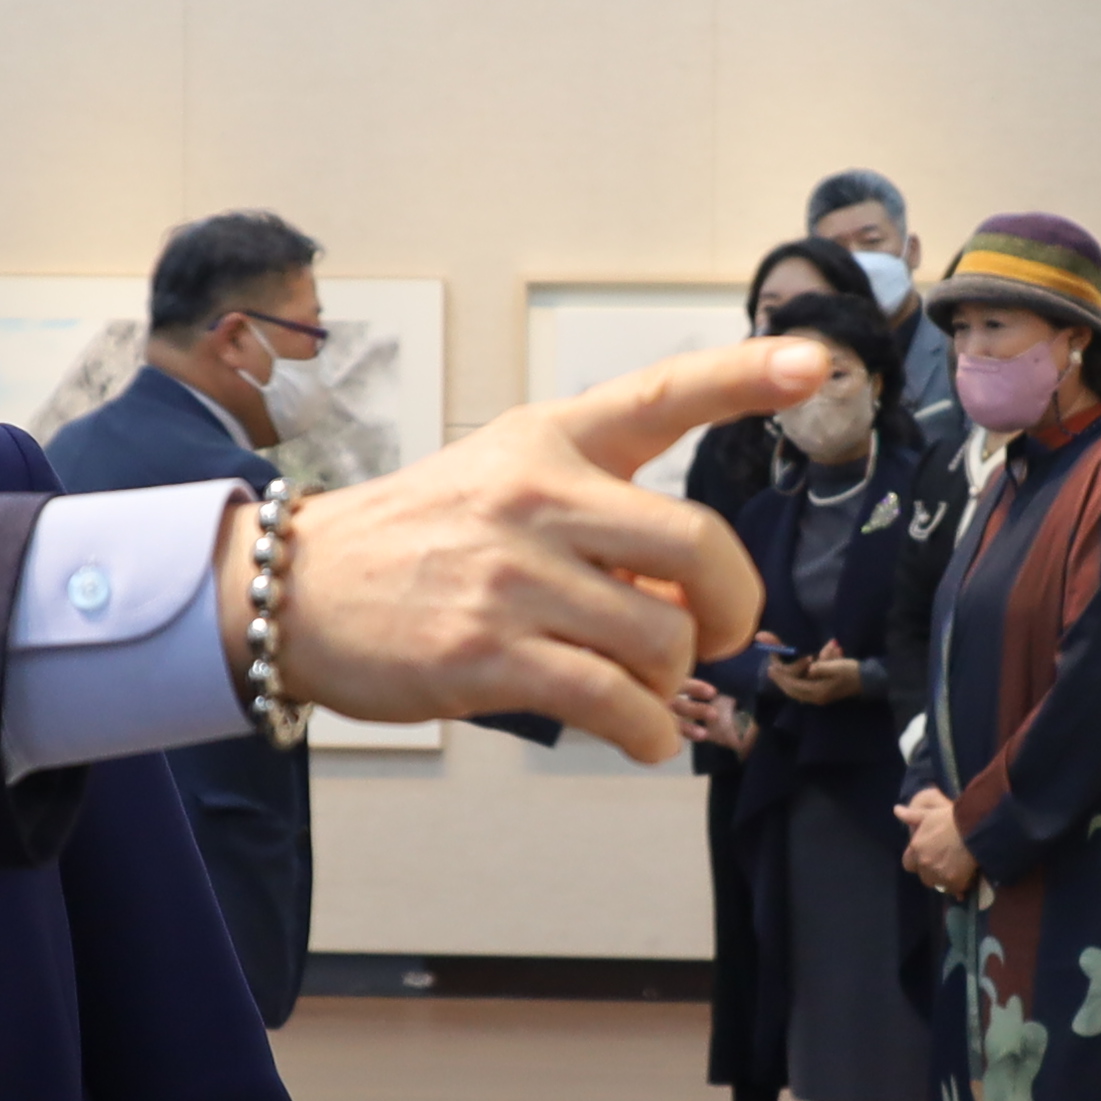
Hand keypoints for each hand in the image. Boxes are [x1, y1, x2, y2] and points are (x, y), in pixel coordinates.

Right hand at [253, 341, 820, 759]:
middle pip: (698, 544)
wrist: (291, 591)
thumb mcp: (501, 488)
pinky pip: (615, 702)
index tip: (809, 365)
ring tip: (637, 683)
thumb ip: (597, 521)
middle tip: (713, 632)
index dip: (743, 377)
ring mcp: (513, 577)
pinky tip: (634, 734)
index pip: (660, 395)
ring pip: (663, 636)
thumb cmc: (414, 545)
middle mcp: (537, 497)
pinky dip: (646, 733)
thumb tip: (682, 592)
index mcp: (549, 441)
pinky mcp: (489, 655)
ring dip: (672, 678)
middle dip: (730, 604)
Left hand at [776, 641, 864, 704]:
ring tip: (777, 673)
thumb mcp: (837, 666)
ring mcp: (818, 697)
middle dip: (781, 680)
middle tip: (771, 670)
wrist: (866, 681)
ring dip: (786, 682)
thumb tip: (809, 667)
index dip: (782, 677)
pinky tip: (791, 677)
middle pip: (792, 691)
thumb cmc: (851, 672)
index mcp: (818, 691)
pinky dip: (794, 683)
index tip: (772, 667)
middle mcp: (815, 697)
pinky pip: (802, 690)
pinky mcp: (821, 694)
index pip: (794, 686)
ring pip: (796, 691)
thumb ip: (821, 667)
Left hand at [901, 788, 976, 895]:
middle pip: (924, 876)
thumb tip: (896, 810)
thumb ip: (911, 815)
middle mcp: (925, 863)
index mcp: (916, 848)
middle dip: (932, 871)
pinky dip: (959, 885)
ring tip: (957, 869)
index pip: (908, 864)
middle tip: (946, 862)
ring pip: (939, 884)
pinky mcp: (955, 882)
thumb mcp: (928, 814)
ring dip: (945, 879)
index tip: (927, 857)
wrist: (975, 828)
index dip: (917, 862)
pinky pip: (954, 889)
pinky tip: (967, 877)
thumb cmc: (951, 818)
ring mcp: (939, 874)